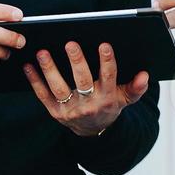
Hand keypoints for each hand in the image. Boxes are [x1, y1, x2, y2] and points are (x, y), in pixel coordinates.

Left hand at [23, 40, 149, 136]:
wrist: (93, 131)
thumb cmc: (109, 106)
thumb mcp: (126, 99)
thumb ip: (136, 88)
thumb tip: (145, 75)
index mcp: (107, 97)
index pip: (109, 77)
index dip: (107, 61)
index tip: (104, 44)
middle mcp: (89, 104)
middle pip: (82, 81)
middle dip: (77, 62)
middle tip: (70, 43)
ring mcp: (70, 109)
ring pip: (59, 88)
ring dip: (50, 70)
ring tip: (43, 52)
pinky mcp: (55, 112)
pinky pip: (43, 95)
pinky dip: (35, 81)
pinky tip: (29, 66)